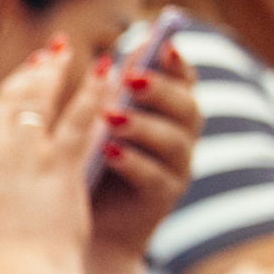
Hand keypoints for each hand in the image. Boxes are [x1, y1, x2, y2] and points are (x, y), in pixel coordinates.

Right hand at [0, 38, 102, 273]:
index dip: (3, 119)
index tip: (15, 104)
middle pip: (4, 104)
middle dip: (23, 77)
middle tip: (40, 59)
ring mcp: (24, 157)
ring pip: (36, 101)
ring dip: (51, 72)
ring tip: (65, 52)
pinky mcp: (58, 165)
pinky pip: (77, 119)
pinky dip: (91, 92)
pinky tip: (106, 73)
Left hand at [87, 42, 197, 257]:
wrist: (86, 227)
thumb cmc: (89, 167)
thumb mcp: (94, 127)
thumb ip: (106, 98)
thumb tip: (101, 62)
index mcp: (167, 113)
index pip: (183, 81)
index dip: (177, 63)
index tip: (161, 45)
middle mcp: (179, 138)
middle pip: (187, 108)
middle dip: (161, 90)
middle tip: (131, 79)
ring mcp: (175, 170)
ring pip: (174, 142)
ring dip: (144, 126)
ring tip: (111, 116)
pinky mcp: (162, 201)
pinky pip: (156, 179)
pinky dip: (133, 163)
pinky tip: (108, 152)